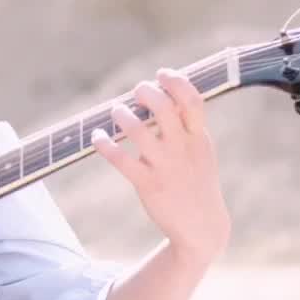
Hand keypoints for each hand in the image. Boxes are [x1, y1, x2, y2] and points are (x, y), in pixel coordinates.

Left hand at [91, 68, 230, 266]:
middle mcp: (182, 148)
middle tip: (136, 92)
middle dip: (145, 92)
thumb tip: (164, 97)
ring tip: (116, 112)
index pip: (193, 100)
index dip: (176, 81)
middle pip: (164, 108)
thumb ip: (186, 126)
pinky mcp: (147, 184)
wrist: (202, 226)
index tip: (161, 74)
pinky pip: (120, 159)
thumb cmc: (196, 181)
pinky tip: (98, 137)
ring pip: (138, 130)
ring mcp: (165, 166)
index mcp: (198, 137)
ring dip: (121, 115)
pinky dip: (104, 144)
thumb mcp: (200, 150)